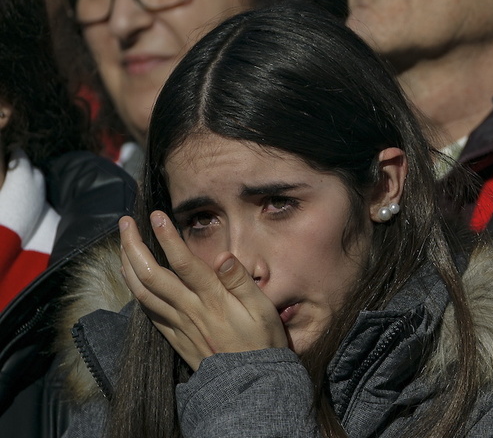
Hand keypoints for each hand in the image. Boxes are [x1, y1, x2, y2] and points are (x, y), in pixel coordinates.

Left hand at [119, 212, 288, 370]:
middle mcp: (189, 309)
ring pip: (142, 292)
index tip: (155, 215)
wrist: (250, 384)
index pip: (183, 262)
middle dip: (134, 246)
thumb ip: (241, 281)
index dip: (167, 237)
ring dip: (127, 265)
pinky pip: (147, 311)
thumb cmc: (262, 342)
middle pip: (151, 274)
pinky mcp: (174, 336)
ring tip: (122, 243)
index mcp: (212, 298)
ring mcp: (178, 324)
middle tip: (124, 222)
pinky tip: (132, 278)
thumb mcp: (263, 309)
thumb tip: (223, 256)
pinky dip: (135, 290)